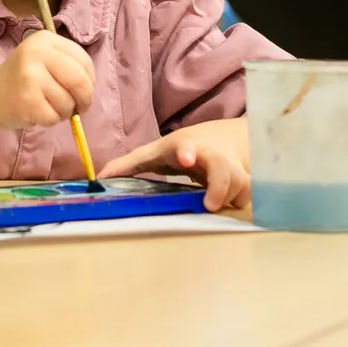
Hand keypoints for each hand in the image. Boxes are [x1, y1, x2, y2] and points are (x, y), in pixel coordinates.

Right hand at [0, 30, 94, 130]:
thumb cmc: (25, 78)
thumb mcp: (45, 59)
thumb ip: (69, 65)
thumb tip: (90, 88)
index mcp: (45, 39)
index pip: (83, 60)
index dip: (90, 79)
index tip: (83, 89)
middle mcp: (37, 53)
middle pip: (79, 80)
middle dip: (85, 98)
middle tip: (80, 107)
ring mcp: (30, 77)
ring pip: (67, 101)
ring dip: (65, 111)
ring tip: (50, 107)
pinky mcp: (26, 100)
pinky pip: (54, 117)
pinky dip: (52, 121)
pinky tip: (40, 113)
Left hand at [98, 118, 249, 211]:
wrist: (221, 140)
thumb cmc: (182, 149)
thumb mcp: (155, 153)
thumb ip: (128, 165)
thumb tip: (99, 178)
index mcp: (187, 148)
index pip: (188, 147)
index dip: (188, 152)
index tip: (186, 157)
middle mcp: (214, 158)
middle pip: (225, 170)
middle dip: (221, 186)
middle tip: (210, 204)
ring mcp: (234, 170)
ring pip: (241, 189)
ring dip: (228, 199)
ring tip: (213, 201)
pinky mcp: (247, 184)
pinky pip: (248, 200)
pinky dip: (239, 205)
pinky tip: (228, 204)